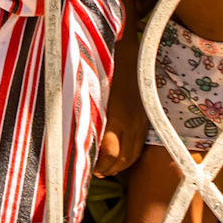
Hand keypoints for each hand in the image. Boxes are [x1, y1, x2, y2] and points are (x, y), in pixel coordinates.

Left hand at [95, 56, 146, 176]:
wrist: (131, 50)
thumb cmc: (105, 67)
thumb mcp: (92, 92)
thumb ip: (87, 115)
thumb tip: (75, 138)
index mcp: (118, 115)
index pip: (111, 153)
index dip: (100, 165)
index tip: (88, 168)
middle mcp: (134, 121)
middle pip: (124, 158)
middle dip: (109, 169)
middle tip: (95, 172)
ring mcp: (143, 120)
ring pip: (134, 153)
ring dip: (121, 165)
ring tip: (106, 168)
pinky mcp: (147, 117)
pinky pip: (140, 144)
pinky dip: (130, 154)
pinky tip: (120, 155)